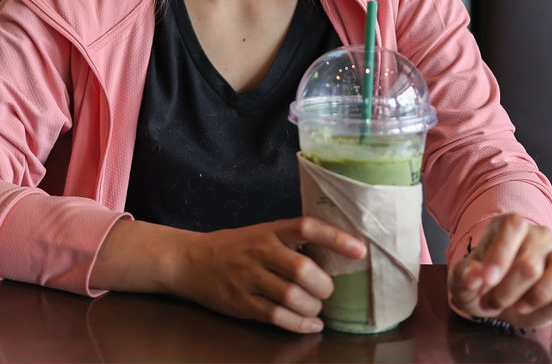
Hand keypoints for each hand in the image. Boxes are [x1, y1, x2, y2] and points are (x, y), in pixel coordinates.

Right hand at [172, 217, 365, 333]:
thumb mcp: (262, 233)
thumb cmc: (235, 247)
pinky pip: (277, 317)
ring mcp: (249, 278)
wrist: (191, 260)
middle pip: (302, 269)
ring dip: (312, 306)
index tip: (360, 250)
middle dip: (323, 285)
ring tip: (315, 307)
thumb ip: (292, 241)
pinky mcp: (242, 302)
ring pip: (291, 296)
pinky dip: (300, 324)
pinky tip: (311, 323)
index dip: (336, 238)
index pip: (307, 227)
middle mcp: (260, 252)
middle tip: (326, 290)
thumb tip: (334, 253)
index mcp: (269, 231)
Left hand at [447, 213, 551, 328]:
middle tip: (493, 301)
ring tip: (522, 305)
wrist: (495, 295)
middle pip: (532, 260)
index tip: (486, 279)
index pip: (514, 227)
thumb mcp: (461, 281)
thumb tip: (475, 275)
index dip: (501, 254)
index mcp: (510, 226)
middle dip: (510, 289)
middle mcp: (538, 235)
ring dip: (541, 293)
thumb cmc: (481, 282)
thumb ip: (463, 277)